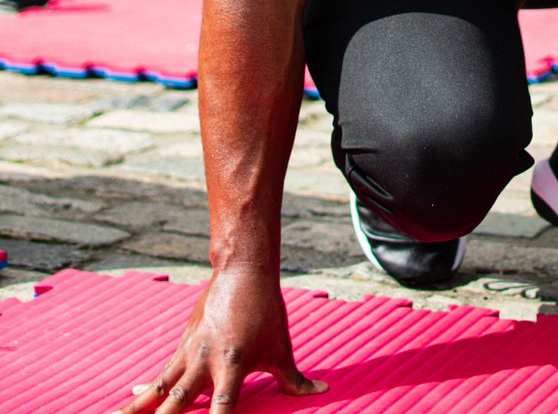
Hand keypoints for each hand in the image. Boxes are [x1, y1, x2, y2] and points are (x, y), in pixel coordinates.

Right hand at [113, 269, 326, 412]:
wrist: (242, 271)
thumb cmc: (266, 311)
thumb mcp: (282, 347)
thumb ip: (294, 379)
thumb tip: (322, 393)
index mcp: (234, 365)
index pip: (223, 409)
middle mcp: (205, 362)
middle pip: (179, 404)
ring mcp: (189, 355)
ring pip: (157, 392)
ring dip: (137, 412)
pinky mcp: (180, 349)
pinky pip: (157, 378)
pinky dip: (140, 395)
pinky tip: (123, 408)